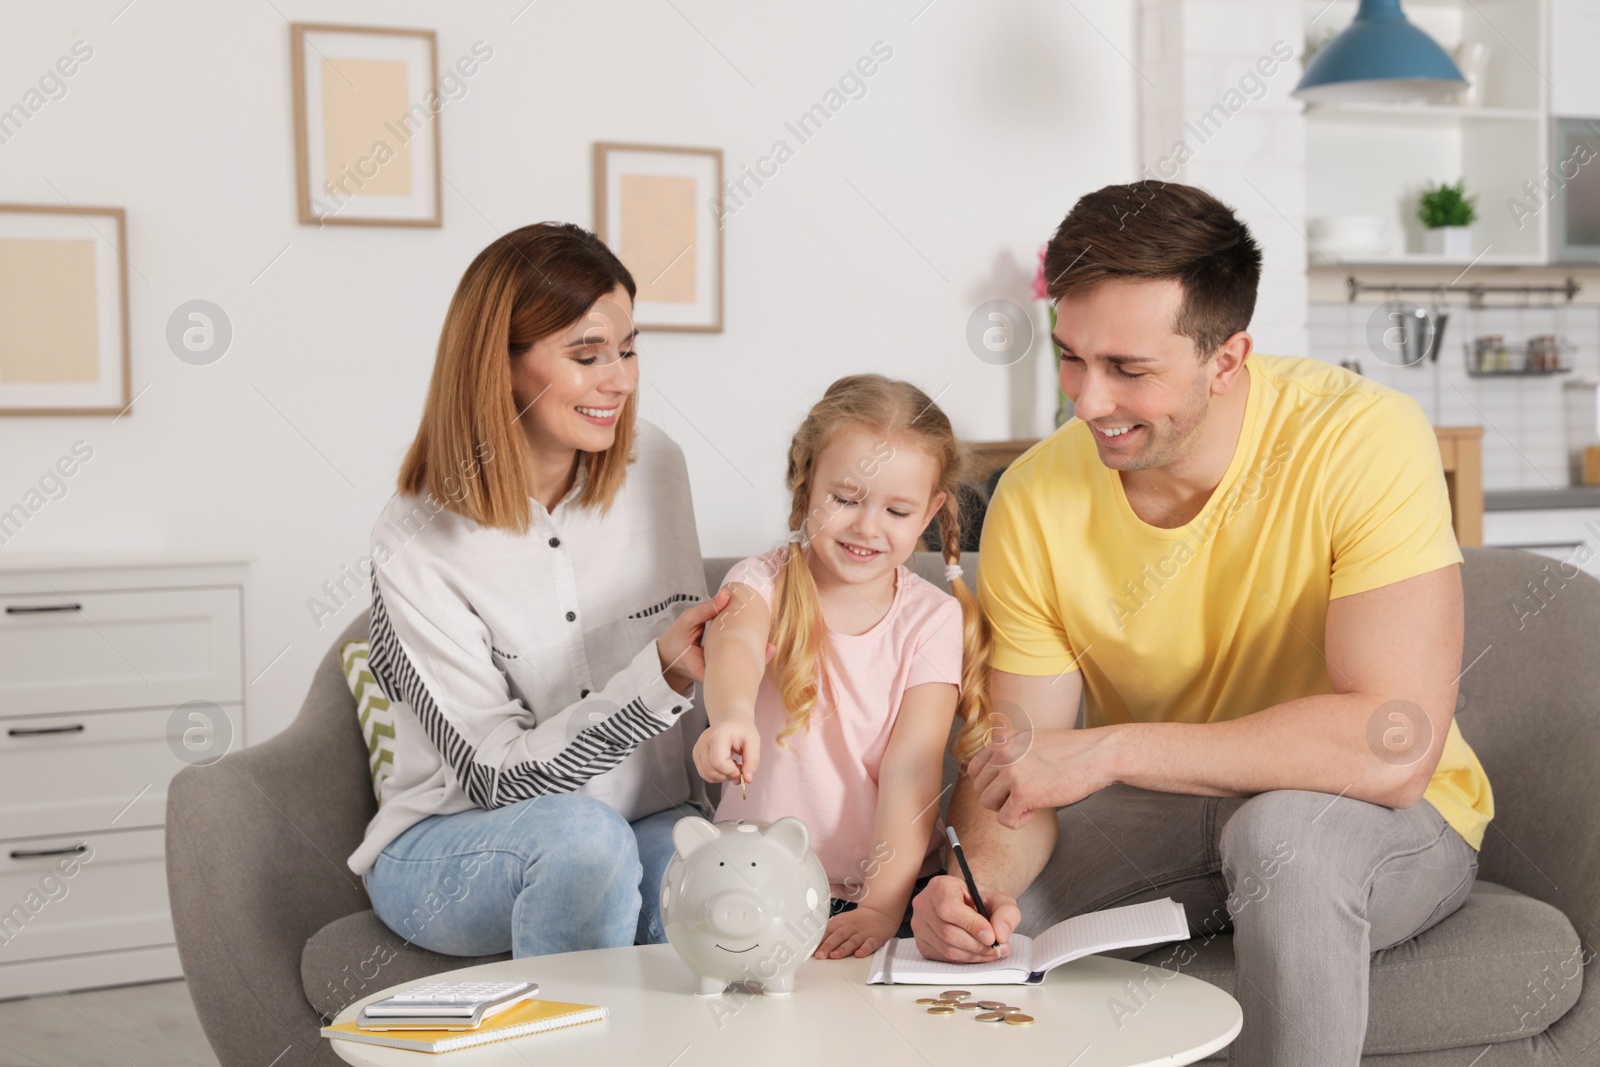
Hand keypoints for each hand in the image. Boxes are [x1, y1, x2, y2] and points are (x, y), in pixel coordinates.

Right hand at [656, 591, 776, 694]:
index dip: (745, 661)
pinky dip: (747, 652)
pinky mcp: (722, 668)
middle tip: (770, 647)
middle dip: (755, 659)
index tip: (761, 647)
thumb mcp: (687, 621)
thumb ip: (706, 609)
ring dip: (753, 655)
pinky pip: (737, 662)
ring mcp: (718, 673)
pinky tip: (761, 643)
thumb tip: (726, 594)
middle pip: (737, 670)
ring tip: (769, 645)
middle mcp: (713, 674)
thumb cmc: (676, 639)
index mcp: (703, 669)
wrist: (668, 657)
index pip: (727, 668)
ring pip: (739, 666)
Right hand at [692, 716, 760, 785]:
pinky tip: (725, 767)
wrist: (731, 720)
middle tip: (739, 768)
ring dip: (723, 777)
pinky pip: (705, 774)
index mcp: (717, 735)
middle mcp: (703, 742)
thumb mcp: (753, 742)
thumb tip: (747, 780)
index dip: (731, 771)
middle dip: (728, 775)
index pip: (718, 762)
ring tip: (733, 767)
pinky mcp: (696, 755)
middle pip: (711, 771)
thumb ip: (752, 761)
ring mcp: (698, 749)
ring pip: (707, 775)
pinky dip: (717, 776)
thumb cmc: (742, 730)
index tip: (741, 768)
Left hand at [815, 906, 899, 958]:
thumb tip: (813, 945)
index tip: (810, 950)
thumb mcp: (841, 922)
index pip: (827, 932)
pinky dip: (864, 949)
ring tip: (834, 956)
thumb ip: (829, 933)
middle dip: (828, 946)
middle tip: (820, 955)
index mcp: (840, 923)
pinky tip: (859, 954)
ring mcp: (862, 933)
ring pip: (851, 941)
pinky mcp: (874, 938)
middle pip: (838, 936)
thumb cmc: (857, 921)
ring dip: (843, 949)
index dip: (818, 941)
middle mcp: (850, 927)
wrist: (880, 913)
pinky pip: (869, 944)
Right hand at [909, 874, 1018, 963]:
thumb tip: (1000, 933)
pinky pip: (944, 958)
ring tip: (992, 951)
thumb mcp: (1000, 900)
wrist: (968, 906)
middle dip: (977, 945)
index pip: (949, 908)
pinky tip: (977, 952)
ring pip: (947, 949)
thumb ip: (1006, 913)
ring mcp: (920, 926)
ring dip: (974, 954)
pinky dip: (965, 959)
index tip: (991, 936)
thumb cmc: (980, 901)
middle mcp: (924, 905)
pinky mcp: (922, 944)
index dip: (971, 924)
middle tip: (998, 948)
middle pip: (948, 932)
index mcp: (940, 886)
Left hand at [967, 726, 1115, 828]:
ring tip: (1027, 803)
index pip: (973, 768)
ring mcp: (1012, 773)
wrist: (1096, 755)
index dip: (988, 783)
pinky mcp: (1023, 794)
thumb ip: (1007, 752)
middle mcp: (1003, 753)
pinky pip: (1004, 820)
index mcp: (1002, 740)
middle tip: (1020, 797)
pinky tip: (1033, 813)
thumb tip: (988, 776)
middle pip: (979, 787)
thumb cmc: (1069, 751)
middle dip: (998, 797)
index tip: (1006, 788)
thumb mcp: (1030, 740)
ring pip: (987, 803)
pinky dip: (1017, 822)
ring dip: (1006, 808)